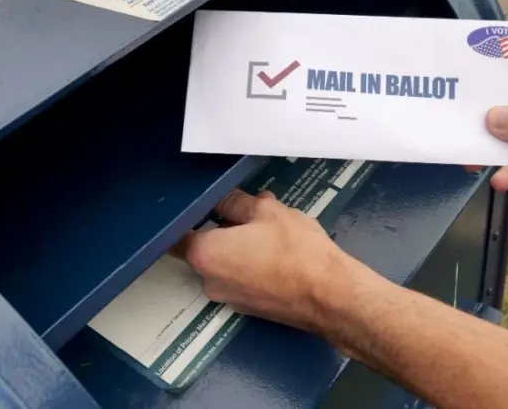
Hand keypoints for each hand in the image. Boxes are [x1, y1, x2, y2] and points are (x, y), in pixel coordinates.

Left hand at [175, 189, 371, 331]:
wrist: (329, 296)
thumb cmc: (295, 249)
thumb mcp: (267, 212)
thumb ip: (237, 202)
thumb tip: (223, 198)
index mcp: (205, 254)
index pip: (177, 233)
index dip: (187, 216)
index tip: (199, 203)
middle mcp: (208, 281)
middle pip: (204, 248)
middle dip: (222, 229)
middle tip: (247, 210)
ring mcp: (229, 299)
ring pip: (226, 263)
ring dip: (240, 246)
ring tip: (270, 228)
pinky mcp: (249, 309)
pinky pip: (242, 278)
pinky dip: (252, 264)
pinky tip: (278, 251)